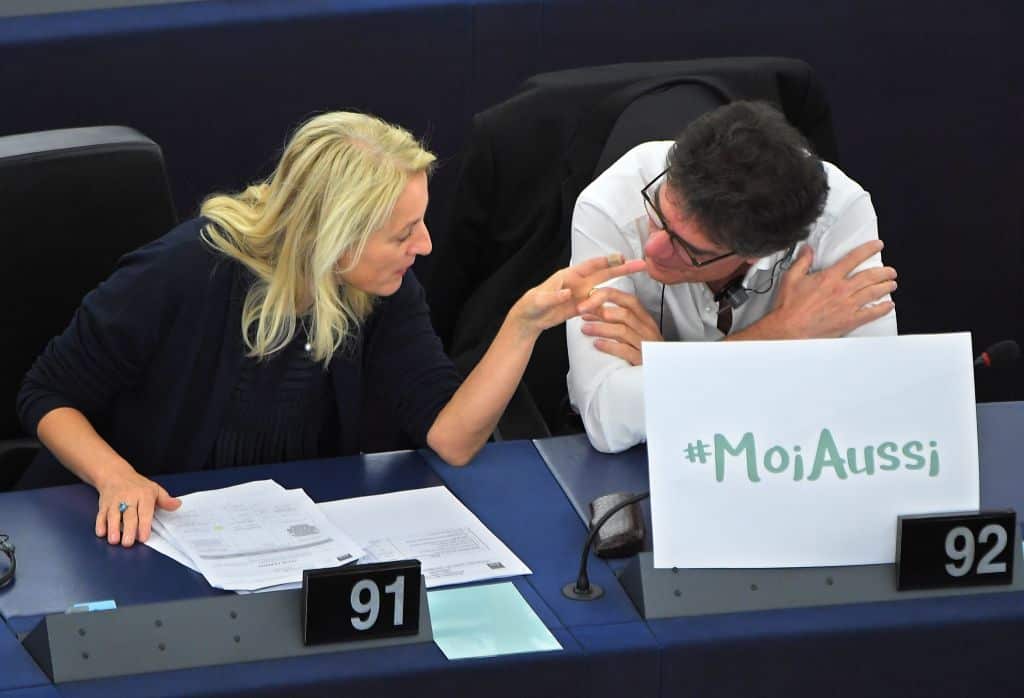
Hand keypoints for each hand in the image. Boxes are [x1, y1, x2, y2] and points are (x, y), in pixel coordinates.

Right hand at [95, 467, 180, 546]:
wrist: (115, 475)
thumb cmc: (138, 486)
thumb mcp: (155, 489)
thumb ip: (165, 500)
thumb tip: (178, 504)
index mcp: (144, 495)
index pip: (145, 511)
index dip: (144, 524)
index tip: (144, 537)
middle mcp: (129, 498)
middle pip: (128, 515)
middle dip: (128, 529)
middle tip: (128, 543)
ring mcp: (115, 501)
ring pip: (113, 515)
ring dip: (113, 528)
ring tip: (114, 540)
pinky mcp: (103, 504)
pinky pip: (101, 514)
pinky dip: (100, 523)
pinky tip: (101, 533)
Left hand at [510, 254, 645, 336]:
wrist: (529, 319)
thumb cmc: (530, 306)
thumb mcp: (538, 301)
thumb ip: (552, 297)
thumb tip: (567, 292)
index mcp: (568, 276)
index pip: (589, 266)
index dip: (605, 261)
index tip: (620, 257)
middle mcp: (578, 282)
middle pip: (603, 273)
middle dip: (622, 267)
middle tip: (640, 264)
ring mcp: (581, 294)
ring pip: (605, 286)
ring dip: (621, 282)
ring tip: (638, 276)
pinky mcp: (582, 306)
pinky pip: (599, 303)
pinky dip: (611, 301)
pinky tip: (623, 303)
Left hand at [575, 287, 662, 364]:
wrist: (662, 371)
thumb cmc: (643, 348)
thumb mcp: (633, 330)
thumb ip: (615, 319)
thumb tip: (589, 310)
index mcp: (644, 318)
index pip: (628, 300)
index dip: (607, 296)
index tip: (588, 299)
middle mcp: (647, 329)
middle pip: (625, 313)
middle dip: (600, 311)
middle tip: (582, 313)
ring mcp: (646, 344)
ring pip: (623, 331)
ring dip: (601, 328)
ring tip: (585, 329)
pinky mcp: (642, 360)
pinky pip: (625, 351)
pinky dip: (609, 346)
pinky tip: (597, 344)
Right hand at [770, 240, 895, 337]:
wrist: (788, 330)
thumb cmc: (788, 308)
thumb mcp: (791, 278)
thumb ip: (802, 262)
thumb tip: (807, 250)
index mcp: (829, 278)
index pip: (854, 258)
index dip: (868, 249)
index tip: (877, 246)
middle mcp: (841, 290)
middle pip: (870, 276)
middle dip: (884, 271)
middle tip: (890, 271)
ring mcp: (847, 306)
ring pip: (873, 292)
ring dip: (886, 287)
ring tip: (892, 284)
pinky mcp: (849, 321)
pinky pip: (871, 313)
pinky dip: (882, 309)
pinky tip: (888, 305)